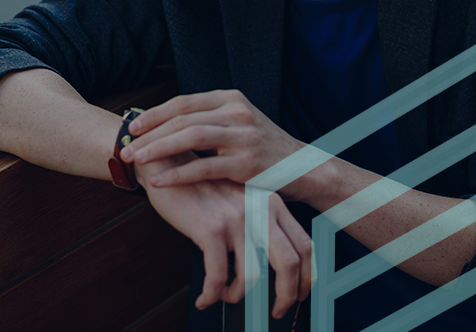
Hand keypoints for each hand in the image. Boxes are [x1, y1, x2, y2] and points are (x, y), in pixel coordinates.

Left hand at [121, 90, 303, 186]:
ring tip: (135, 160)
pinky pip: (205, 167)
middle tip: (125, 146)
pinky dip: (178, 174)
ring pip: (191, 137)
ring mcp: (244, 135)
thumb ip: (209, 119)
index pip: (184, 101)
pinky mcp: (247, 163)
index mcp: (231, 98)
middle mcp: (237, 111)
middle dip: (150, 132)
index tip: (132, 126)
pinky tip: (159, 181)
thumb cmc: (263, 148)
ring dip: (158, 148)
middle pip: (183, 118)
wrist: (303, 168)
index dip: (155, 114)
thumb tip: (167, 122)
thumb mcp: (239, 122)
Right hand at [135, 153, 312, 318]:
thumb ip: (259, 221)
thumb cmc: (203, 187)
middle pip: (290, 264)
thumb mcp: (240, 199)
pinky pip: (217, 277)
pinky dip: (211, 295)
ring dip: (238, 296)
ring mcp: (236, 218)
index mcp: (272, 201)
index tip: (298, 296)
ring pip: (253, 277)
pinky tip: (204, 298)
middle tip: (276, 312)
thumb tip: (272, 264)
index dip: (306, 277)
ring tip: (224, 295)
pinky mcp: (211, 228)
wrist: (170, 162)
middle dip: (287, 296)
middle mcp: (260, 208)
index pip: (305, 245)